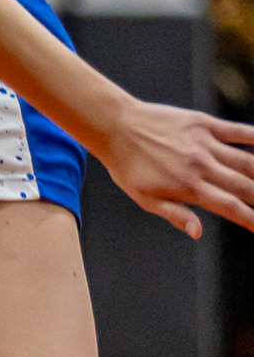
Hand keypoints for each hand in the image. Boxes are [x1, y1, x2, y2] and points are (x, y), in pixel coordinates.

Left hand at [92, 101, 253, 238]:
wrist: (115, 126)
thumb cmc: (128, 167)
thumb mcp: (145, 198)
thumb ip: (175, 215)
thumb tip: (198, 233)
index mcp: (188, 187)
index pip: (230, 207)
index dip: (251, 219)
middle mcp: (201, 166)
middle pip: (244, 186)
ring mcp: (204, 143)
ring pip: (246, 160)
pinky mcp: (203, 123)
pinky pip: (237, 131)